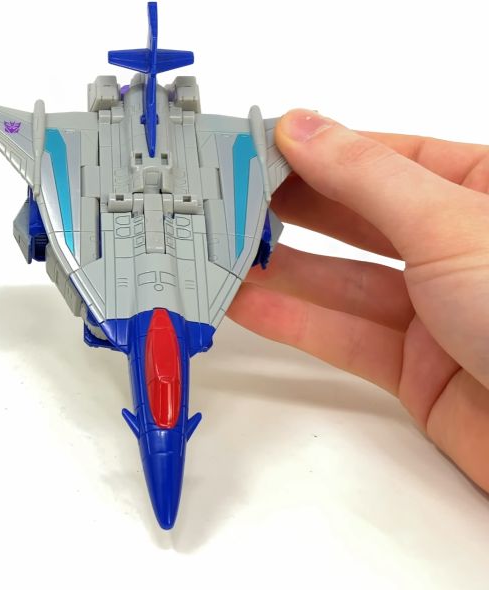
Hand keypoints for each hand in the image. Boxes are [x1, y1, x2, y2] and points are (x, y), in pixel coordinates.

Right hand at [229, 109, 488, 491]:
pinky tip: (249, 302)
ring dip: (277, 268)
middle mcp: (463, 250)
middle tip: (222, 200)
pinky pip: (342, 337)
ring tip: (218, 252)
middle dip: (287, 210)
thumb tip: (307, 129)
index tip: (254, 148)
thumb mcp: (454, 226)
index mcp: (488, 194)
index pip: (386, 158)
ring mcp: (440, 312)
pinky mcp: (420, 372)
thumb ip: (369, 177)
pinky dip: (291, 321)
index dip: (316, 151)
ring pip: (342, 281)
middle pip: (357, 218)